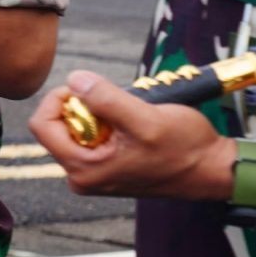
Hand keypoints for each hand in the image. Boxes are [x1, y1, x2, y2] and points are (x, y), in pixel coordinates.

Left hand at [26, 70, 238, 200]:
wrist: (213, 169)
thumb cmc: (185, 148)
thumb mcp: (146, 118)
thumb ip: (107, 99)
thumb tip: (74, 79)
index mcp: (83, 170)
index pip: (42, 125)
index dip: (59, 99)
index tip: (89, 88)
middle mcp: (81, 176)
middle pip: (58, 125)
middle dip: (84, 106)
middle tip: (117, 103)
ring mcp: (93, 174)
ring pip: (77, 128)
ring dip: (100, 113)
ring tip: (130, 114)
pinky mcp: (106, 168)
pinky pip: (94, 136)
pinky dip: (109, 123)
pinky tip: (133, 124)